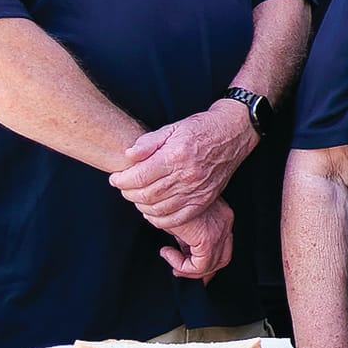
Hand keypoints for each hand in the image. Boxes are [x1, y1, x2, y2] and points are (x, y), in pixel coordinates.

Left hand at [109, 101, 255, 228]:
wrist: (232, 134)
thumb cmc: (200, 129)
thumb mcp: (172, 128)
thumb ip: (148, 142)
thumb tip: (129, 156)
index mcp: (176, 156)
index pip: (139, 177)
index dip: (121, 180)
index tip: (115, 178)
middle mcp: (187, 176)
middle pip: (146, 195)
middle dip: (128, 193)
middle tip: (123, 187)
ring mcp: (197, 191)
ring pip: (159, 209)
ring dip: (141, 206)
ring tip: (136, 196)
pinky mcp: (204, 200)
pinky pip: (177, 219)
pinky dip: (160, 220)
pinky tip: (152, 211)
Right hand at [159, 197, 232, 280]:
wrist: (160, 183)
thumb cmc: (164, 195)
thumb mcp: (178, 217)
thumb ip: (184, 234)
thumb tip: (181, 251)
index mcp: (222, 215)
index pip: (222, 246)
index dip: (202, 261)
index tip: (180, 261)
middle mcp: (226, 222)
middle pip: (222, 258)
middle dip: (200, 271)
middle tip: (178, 271)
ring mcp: (220, 229)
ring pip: (213, 264)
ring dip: (188, 269)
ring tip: (169, 257)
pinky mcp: (208, 237)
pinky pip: (200, 265)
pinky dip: (182, 266)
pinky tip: (167, 252)